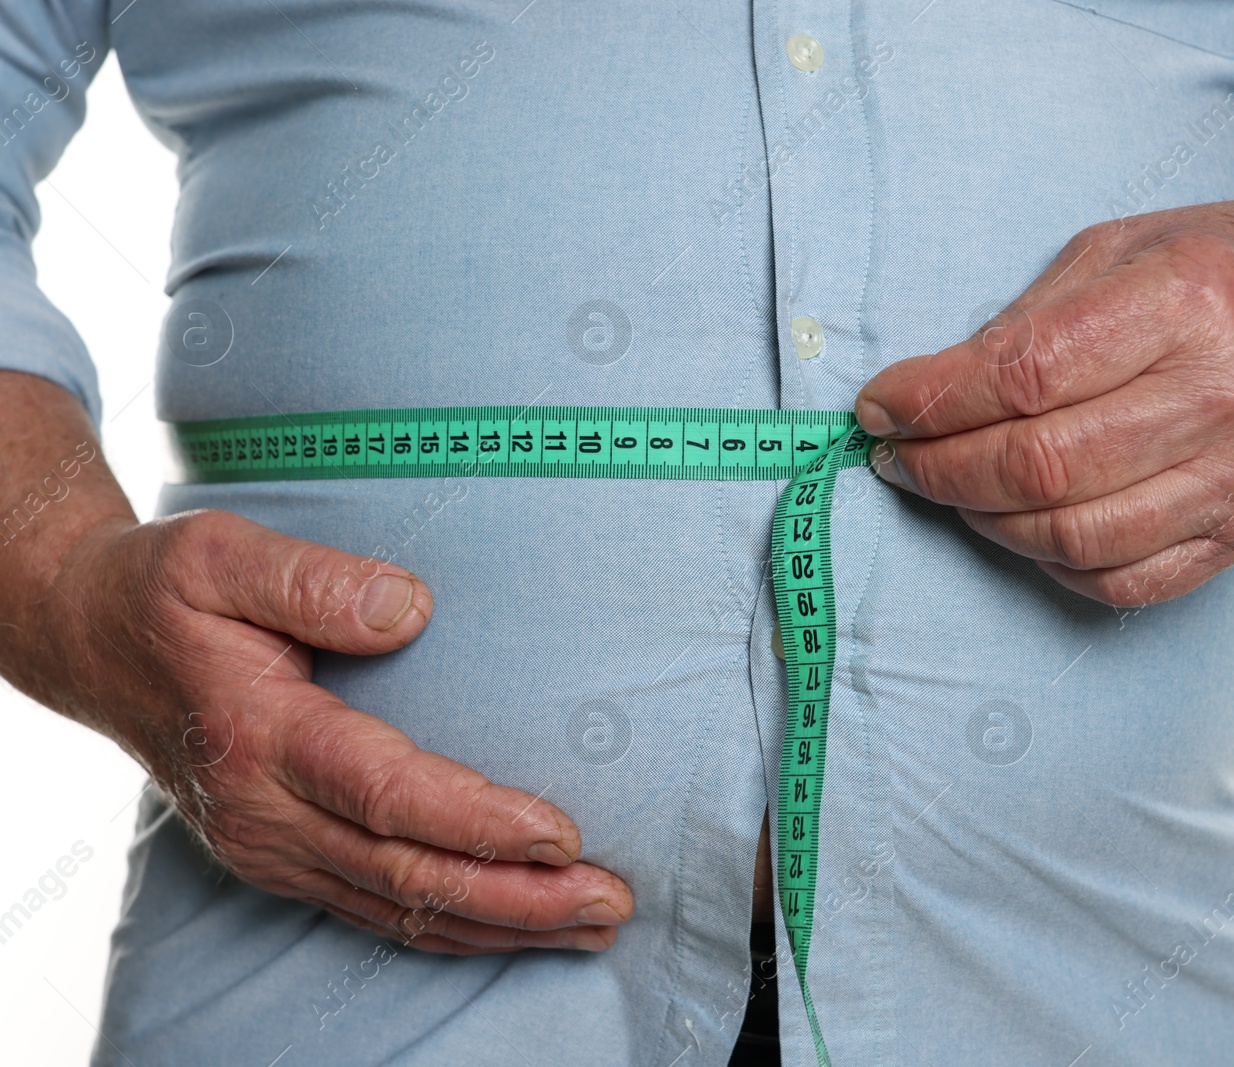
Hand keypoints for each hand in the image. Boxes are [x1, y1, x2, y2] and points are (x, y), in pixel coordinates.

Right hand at [39, 509, 633, 953]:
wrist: (89, 641)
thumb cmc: (162, 592)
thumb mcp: (219, 556)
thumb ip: (314, 580)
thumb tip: (411, 608)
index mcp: (261, 736)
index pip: (388, 794)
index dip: (478, 822)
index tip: (561, 835)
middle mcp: (265, 811)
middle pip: (408, 874)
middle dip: (518, 898)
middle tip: (610, 900)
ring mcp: (270, 846)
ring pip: (399, 909)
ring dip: (500, 926)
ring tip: (590, 926)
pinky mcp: (281, 856)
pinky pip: (375, 909)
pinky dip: (451, 928)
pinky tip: (513, 928)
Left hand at [853, 199, 1233, 607]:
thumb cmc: (1225, 277)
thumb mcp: (1125, 248)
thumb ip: (1028, 319)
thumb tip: (927, 394)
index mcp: (1187, 302)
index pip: (1024, 373)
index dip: (931, 400)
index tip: (878, 407)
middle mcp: (1224, 395)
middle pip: (1040, 466)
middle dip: (939, 469)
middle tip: (896, 457)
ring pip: (1073, 536)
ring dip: (983, 520)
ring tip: (949, 487)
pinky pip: (1123, 580)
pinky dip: (1051, 562)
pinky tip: (1021, 524)